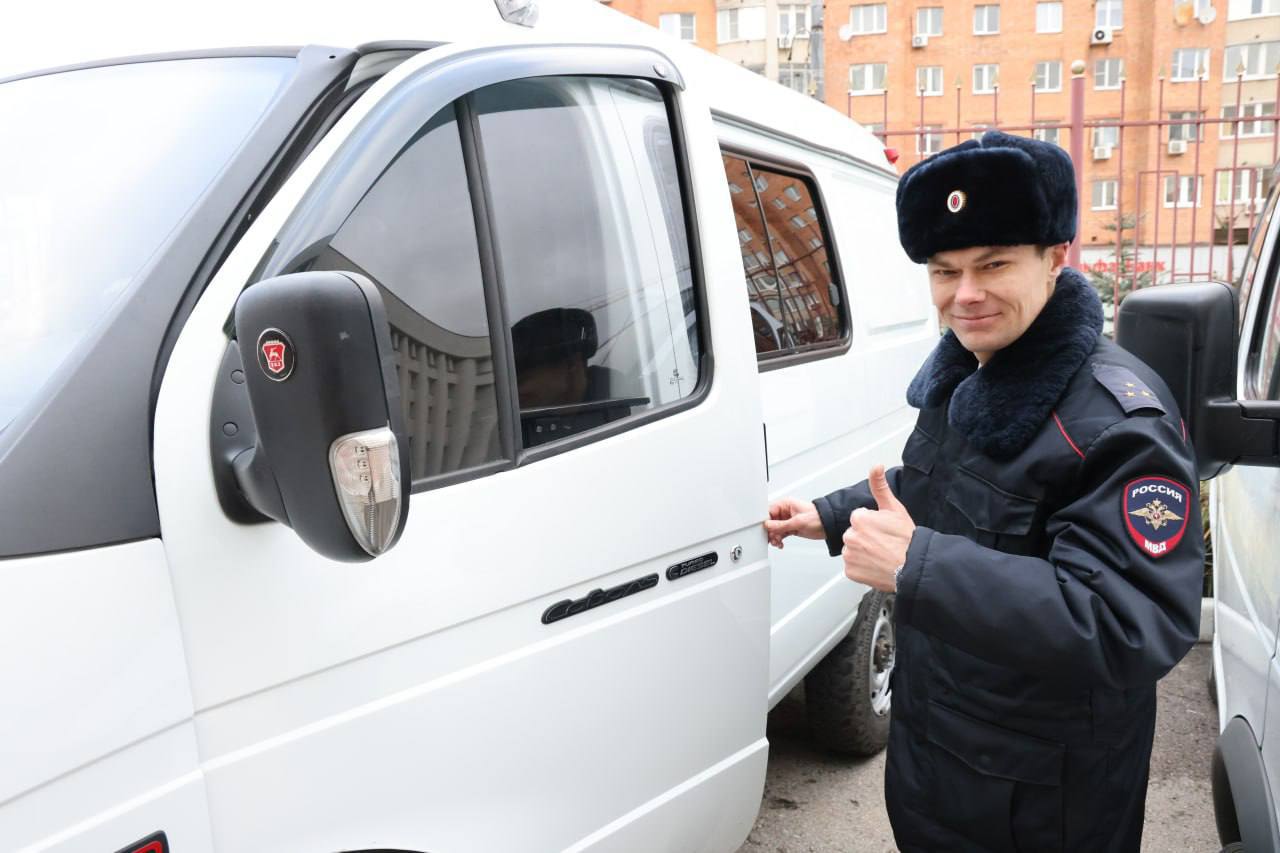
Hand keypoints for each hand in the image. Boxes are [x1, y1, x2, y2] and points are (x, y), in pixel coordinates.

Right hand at [764, 497, 823, 547]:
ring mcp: (788, 520)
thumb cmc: (818, 517)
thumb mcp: (798, 521)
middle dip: (770, 531)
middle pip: (770, 522)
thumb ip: (781, 525)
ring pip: (774, 529)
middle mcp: (785, 512)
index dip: (765, 521)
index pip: (769, 511)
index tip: (764, 529)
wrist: (830, 525)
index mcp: (785, 504)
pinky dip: (779, 540)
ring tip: (777, 542)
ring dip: (774, 537)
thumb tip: (768, 525)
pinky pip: (780, 534)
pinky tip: (781, 543)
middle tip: (772, 538)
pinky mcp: (791, 528)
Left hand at [842, 465, 915, 591]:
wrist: (914, 566)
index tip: (884, 531)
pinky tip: (875, 565)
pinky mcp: (850, 571)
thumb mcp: (894, 508)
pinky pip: (852, 567)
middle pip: (854, 534)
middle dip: (866, 538)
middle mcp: (850, 536)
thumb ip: (880, 486)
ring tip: (881, 555)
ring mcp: (849, 555)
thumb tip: (876, 466)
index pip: (859, 519)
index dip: (873, 525)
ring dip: (863, 553)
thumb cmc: (907, 539)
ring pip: (853, 550)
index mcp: (858, 518)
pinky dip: (861, 568)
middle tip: (884, 544)